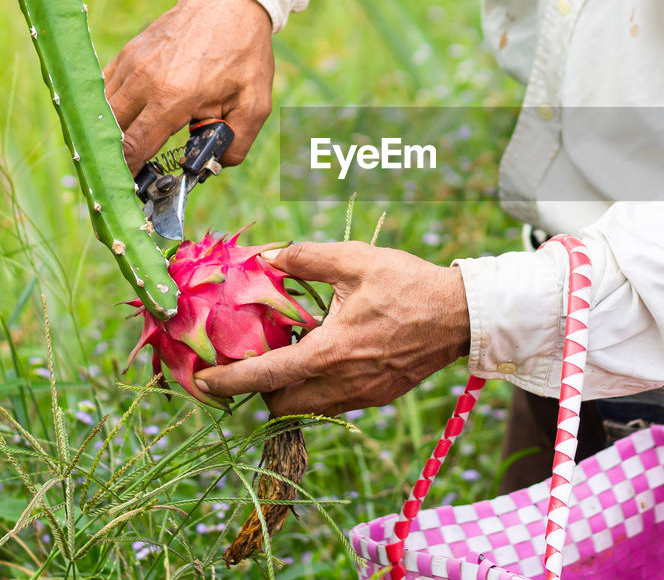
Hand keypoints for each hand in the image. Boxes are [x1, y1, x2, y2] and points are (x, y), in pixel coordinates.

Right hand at [103, 0, 274, 171]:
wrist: (231, 2)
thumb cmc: (244, 54)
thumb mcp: (255, 104)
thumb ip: (236, 144)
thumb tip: (213, 167)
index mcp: (174, 96)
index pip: (133, 147)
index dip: (126, 174)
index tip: (129, 191)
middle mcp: (143, 80)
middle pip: (108, 133)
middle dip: (112, 159)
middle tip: (124, 178)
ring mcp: (130, 63)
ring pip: (102, 112)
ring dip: (108, 136)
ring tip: (123, 154)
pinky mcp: (127, 54)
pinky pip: (104, 90)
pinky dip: (108, 111)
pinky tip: (122, 124)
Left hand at [192, 241, 470, 416]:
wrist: (461, 316)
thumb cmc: (410, 285)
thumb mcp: (355, 260)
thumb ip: (306, 258)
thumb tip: (268, 256)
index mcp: (329, 352)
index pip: (264, 376)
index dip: (228, 381)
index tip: (202, 381)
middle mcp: (342, 383)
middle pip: (280, 404)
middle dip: (259, 388)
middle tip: (256, 356)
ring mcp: (362, 395)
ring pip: (307, 407)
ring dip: (290, 388)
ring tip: (293, 352)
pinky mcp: (378, 397)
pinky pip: (333, 402)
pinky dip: (318, 387)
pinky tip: (327, 354)